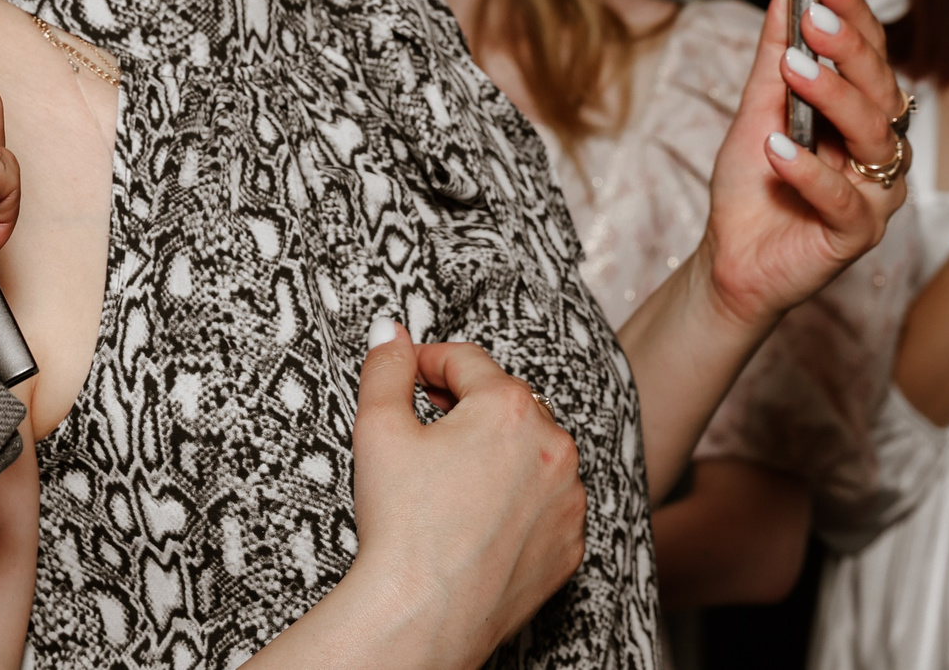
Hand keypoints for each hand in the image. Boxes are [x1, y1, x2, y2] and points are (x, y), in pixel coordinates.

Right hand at [334, 327, 586, 665]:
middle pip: (505, 403)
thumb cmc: (404, 526)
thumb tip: (392, 334)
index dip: (428, 361)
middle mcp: (553, 447)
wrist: (425, 614)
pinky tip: (478, 516)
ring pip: (532, 452)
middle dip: (466, 408)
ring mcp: (568, 499)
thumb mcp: (378, 427)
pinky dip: (519, 501)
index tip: (410, 374)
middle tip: (425, 427)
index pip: (466, 360)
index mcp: (509, 407)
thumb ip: (387, 367)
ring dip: (498, 452)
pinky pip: (547, 503)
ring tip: (451, 478)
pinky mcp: (570, 544)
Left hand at [696, 0, 906, 334]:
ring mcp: (875, 193)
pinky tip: (777, 148)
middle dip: (849, 49)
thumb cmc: (753, 185)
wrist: (730, 257)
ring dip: (832, 97)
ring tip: (792, 71)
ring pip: (873, 136)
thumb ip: (775, 53)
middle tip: (814, 19)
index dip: (854, 14)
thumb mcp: (755, 107)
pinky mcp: (858, 235)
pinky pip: (843, 198)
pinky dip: (809, 171)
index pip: (872, 54)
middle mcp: (880, 149)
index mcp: (861, 113)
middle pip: (882, 89)